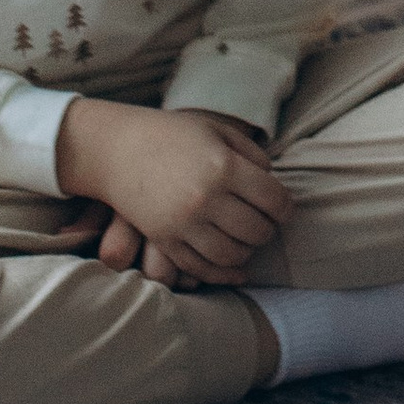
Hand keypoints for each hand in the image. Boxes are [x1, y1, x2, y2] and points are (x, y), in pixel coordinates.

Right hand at [53, 102, 291, 285]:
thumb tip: (273, 184)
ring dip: (246, 251)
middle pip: (257, 231)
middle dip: (267, 229)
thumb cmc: (172, 135)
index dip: (285, 208)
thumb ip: (252, 155)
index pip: (274, 201)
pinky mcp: (165, 240)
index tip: (282, 208)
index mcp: (224, 167)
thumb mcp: (217, 131)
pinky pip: (201, 268)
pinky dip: (221, 271)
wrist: (117, 149)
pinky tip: (232, 265)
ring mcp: (184, 223)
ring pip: (232, 255)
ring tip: (245, 238)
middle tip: (265, 223)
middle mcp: (206, 198)